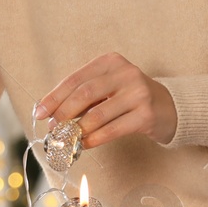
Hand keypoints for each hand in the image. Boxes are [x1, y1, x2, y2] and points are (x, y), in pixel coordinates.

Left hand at [33, 52, 178, 148]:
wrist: (169, 107)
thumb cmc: (129, 97)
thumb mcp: (108, 87)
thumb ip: (84, 95)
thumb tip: (51, 113)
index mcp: (110, 62)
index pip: (76, 79)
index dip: (54, 97)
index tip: (39, 113)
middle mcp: (125, 73)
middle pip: (85, 94)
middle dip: (64, 113)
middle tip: (53, 128)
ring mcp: (138, 93)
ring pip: (98, 114)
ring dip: (78, 129)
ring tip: (67, 138)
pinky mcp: (146, 115)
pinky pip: (113, 129)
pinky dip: (94, 139)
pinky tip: (85, 144)